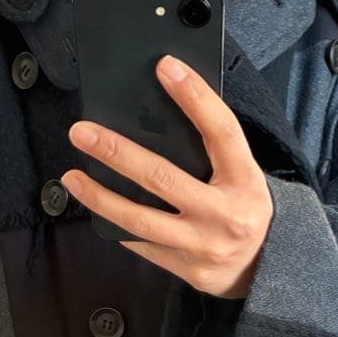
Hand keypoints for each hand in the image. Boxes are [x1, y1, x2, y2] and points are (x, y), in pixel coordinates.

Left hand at [63, 54, 273, 299]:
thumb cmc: (244, 208)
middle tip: (82, 132)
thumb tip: (160, 112)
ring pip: (141, 220)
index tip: (166, 67)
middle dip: (117, 153)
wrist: (265, 267)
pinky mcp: (188, 269)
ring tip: (73, 177)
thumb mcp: (242, 175)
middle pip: (162, 178)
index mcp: (245, 181)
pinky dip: (116, 225)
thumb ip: (213, 150)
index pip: (221, 131)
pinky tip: (96, 207)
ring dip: (100, 197)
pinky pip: (142, 245)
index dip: (195, 97)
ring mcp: (204, 245)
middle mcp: (225, 214)